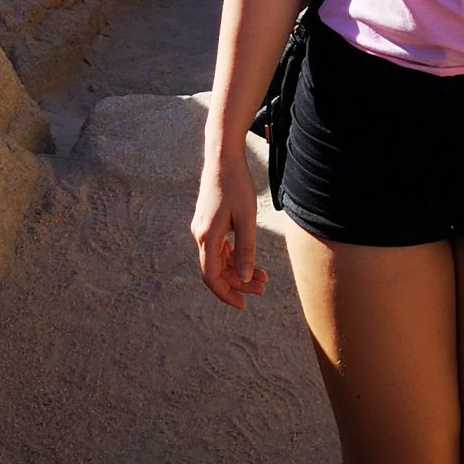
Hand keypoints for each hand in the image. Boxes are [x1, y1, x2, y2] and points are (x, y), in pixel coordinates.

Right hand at [191, 149, 268, 310]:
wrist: (223, 158)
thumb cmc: (236, 185)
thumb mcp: (247, 218)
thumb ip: (246, 249)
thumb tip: (244, 276)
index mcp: (207, 236)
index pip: (212, 276)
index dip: (226, 293)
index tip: (242, 305)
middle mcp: (200, 235)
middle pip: (216, 270)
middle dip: (238, 283)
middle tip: (263, 288)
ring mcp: (203, 229)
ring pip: (218, 260)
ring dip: (238, 270)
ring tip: (263, 277)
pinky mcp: (208, 223)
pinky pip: (219, 248)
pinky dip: (233, 257)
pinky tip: (250, 260)